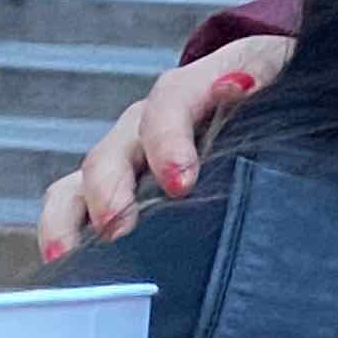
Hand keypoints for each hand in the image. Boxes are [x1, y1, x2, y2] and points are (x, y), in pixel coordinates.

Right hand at [39, 35, 290, 256]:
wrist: (259, 93)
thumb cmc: (272, 89)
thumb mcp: (276, 71)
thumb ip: (260, 77)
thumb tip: (234, 85)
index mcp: (190, 89)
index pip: (169, 105)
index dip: (168, 141)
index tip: (180, 183)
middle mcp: (145, 123)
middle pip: (114, 150)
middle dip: (110, 189)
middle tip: (117, 226)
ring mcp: (125, 157)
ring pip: (82, 182)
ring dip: (71, 217)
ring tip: (68, 255)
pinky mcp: (114, 189)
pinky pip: (74, 207)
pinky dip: (63, 232)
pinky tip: (62, 266)